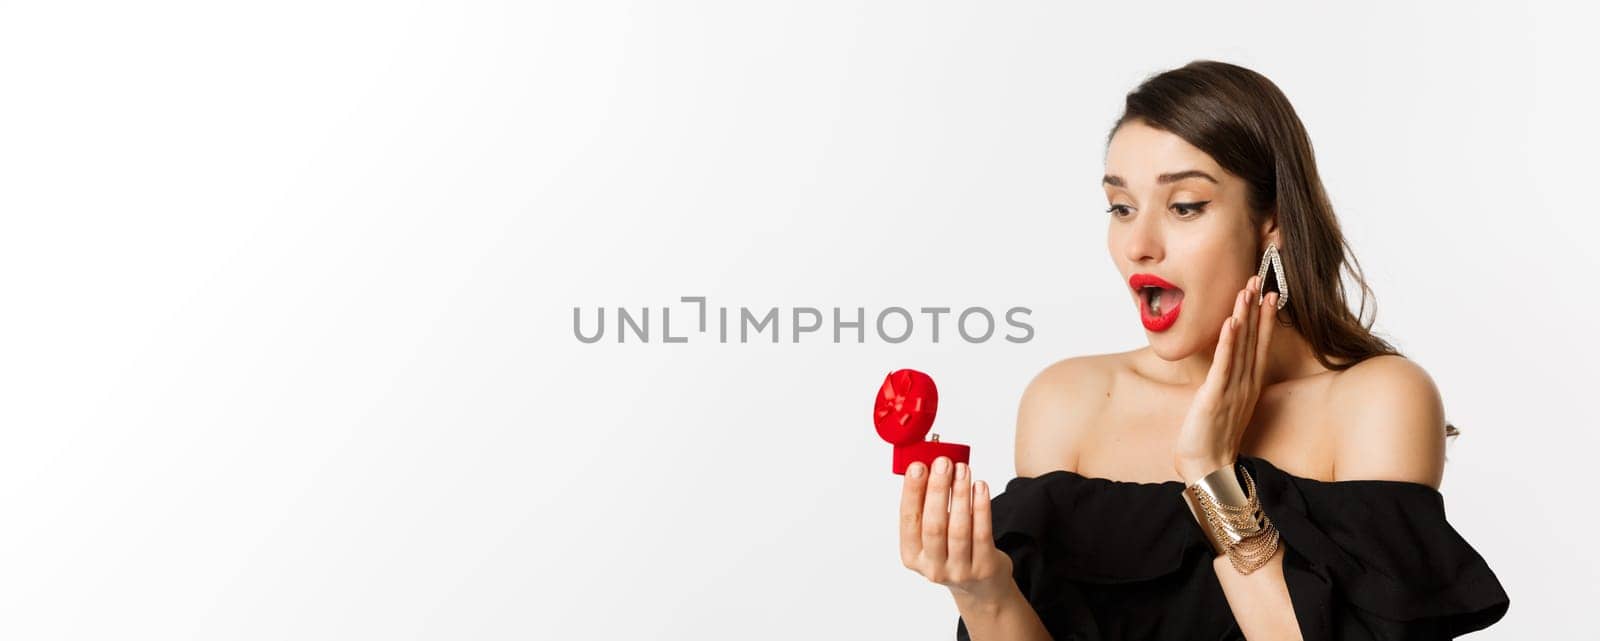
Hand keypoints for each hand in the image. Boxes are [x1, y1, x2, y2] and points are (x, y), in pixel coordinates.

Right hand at [899, 457, 1013, 602]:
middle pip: (934, 525)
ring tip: (963, 470)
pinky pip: (982, 533)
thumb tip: (927, 467)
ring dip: (960, 494)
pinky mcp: (984, 568)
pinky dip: (981, 507)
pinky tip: (980, 487)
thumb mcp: (930, 536)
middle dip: (938, 490)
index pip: (908, 520)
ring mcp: (959, 571)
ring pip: (959, 528)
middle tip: (943, 463)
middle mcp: (933, 567)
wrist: (980, 585)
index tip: (917, 467)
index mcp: (911, 556)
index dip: (912, 492)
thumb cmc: (952, 551)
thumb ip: (925, 507)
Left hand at [1173, 275, 1279, 482]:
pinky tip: (1232, 322)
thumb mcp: (1225, 404)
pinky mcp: (1215, 396)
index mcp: (1249, 385)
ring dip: (1244, 317)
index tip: (1269, 294)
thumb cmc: (1213, 438)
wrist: (1207, 467)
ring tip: (1247, 290)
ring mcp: (1233, 389)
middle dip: (1256, 308)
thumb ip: (1229, 384)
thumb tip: (1226, 367)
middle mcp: (1246, 384)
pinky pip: (1224, 365)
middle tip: (1259, 279)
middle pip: (1254, 339)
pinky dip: (1229, 343)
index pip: (1260, 345)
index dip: (1265, 319)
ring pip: (1241, 346)